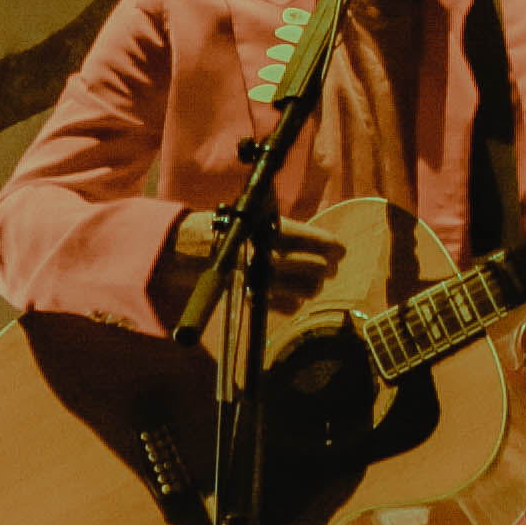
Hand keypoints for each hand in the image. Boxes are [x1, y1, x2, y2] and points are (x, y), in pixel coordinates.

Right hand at [151, 210, 339, 326]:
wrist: (185, 250)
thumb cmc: (224, 229)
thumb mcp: (252, 218)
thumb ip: (282, 230)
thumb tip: (317, 242)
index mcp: (264, 230)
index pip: (306, 239)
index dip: (328, 245)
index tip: (340, 250)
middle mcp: (263, 254)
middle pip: (311, 267)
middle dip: (324, 268)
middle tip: (330, 267)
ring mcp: (257, 278)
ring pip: (303, 289)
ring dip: (313, 286)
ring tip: (316, 282)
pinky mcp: (250, 298)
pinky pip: (283, 306)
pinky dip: (292, 303)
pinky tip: (294, 298)